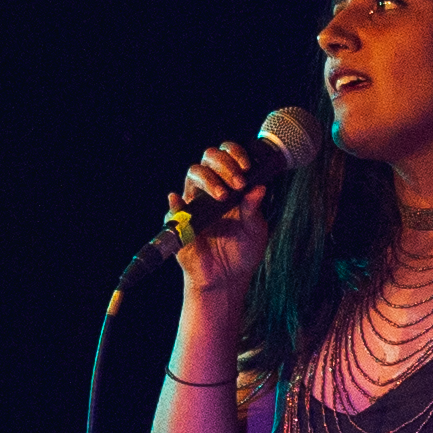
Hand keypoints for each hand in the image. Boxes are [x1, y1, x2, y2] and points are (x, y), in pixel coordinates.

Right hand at [169, 138, 276, 302]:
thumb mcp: (255, 230)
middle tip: (237, 183)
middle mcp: (210, 190)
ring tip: (223, 196)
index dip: (234, 154)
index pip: (227, 157)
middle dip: (223, 164)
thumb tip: (259, 187)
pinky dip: (176, 204)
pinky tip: (180, 201)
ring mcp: (194, 204)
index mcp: (230, 186)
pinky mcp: (180, 223)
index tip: (246, 166)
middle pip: (208, 159)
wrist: (228, 279)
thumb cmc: (243, 251)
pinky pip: (173, 209)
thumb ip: (254, 209)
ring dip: (208, 179)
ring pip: (192, 175)